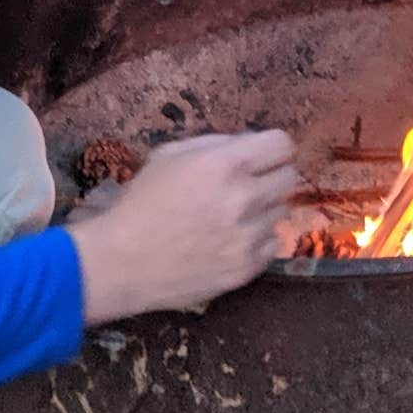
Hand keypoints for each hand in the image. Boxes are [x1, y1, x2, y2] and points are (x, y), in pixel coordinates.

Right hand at [67, 129, 300, 323]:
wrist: (123, 262)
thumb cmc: (141, 203)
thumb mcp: (169, 155)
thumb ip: (214, 145)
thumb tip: (248, 145)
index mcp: (225, 165)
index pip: (282, 145)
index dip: (272, 148)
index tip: (263, 156)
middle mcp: (244, 198)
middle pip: (289, 177)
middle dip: (271, 176)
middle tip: (248, 185)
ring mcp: (248, 236)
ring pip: (280, 212)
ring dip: (261, 210)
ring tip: (230, 217)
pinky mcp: (247, 268)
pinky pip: (273, 244)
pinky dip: (257, 240)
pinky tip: (230, 241)